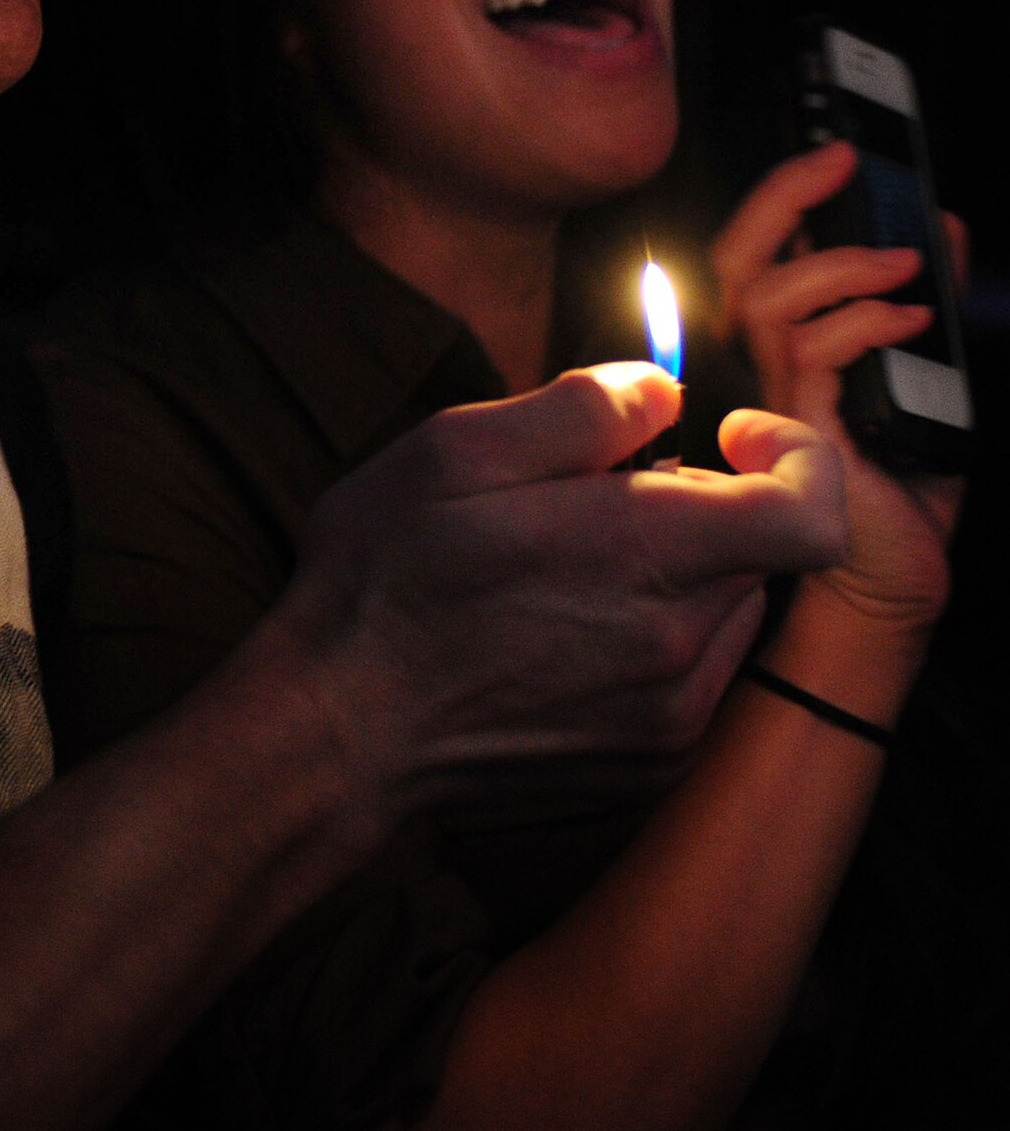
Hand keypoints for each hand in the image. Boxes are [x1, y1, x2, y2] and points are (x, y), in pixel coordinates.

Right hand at [281, 363, 845, 816]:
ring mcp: (670, 716)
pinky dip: (659, 632)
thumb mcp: (457, 449)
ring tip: (569, 562)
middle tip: (591, 493)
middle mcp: (678, 646)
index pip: (812, 511)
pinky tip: (568, 625)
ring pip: (728, 609)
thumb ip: (579, 407)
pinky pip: (697, 673)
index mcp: (641, 555)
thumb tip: (661, 390)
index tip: (733, 432)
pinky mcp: (650, 761)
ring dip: (680, 569)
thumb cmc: (386, 576)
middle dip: (701, 500)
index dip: (798, 453)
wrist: (340, 729)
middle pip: (759, 548)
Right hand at [709, 141, 961, 633]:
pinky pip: (812, 355)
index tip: (836, 151)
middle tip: (843, 160)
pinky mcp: (795, 434)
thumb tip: (947, 231)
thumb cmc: (901, 488)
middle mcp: (761, 368)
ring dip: (843, 265)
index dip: (784, 196)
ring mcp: (771, 399)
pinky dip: (867, 322)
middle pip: (739, 261)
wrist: (895, 581)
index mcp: (783, 348)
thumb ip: (929, 305)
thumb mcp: (931, 374)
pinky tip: (914, 321)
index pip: (756, 255)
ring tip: (906, 266)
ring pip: (769, 299)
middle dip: (785, 195)